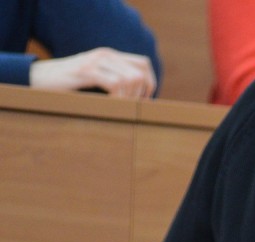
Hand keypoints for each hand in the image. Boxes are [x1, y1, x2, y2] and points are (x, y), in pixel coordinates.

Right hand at [29, 47, 155, 97]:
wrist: (40, 78)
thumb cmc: (70, 84)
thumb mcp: (97, 78)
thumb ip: (115, 80)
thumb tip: (141, 99)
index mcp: (111, 56)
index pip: (144, 64)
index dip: (150, 83)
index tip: (143, 101)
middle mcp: (106, 55)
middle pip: (140, 73)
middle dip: (141, 94)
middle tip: (132, 108)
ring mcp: (96, 61)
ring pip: (130, 79)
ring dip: (129, 98)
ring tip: (119, 107)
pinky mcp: (87, 71)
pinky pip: (115, 84)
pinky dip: (118, 98)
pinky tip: (110, 105)